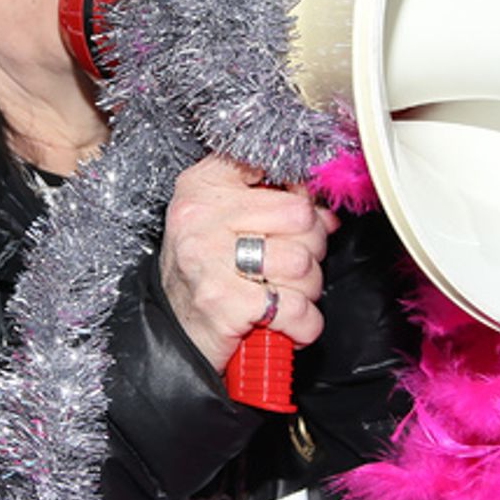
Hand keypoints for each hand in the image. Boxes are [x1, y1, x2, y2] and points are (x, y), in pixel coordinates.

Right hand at [159, 155, 337, 372]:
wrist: (173, 331)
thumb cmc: (206, 273)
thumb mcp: (228, 221)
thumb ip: (277, 204)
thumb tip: (326, 217)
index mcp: (203, 185)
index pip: (276, 168)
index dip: (299, 196)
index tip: (295, 219)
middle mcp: (201, 217)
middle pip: (300, 217)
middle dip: (310, 248)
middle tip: (291, 266)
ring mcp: (209, 260)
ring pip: (302, 263)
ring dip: (307, 288)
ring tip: (285, 293)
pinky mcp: (224, 303)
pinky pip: (295, 307)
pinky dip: (305, 323)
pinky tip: (290, 322)